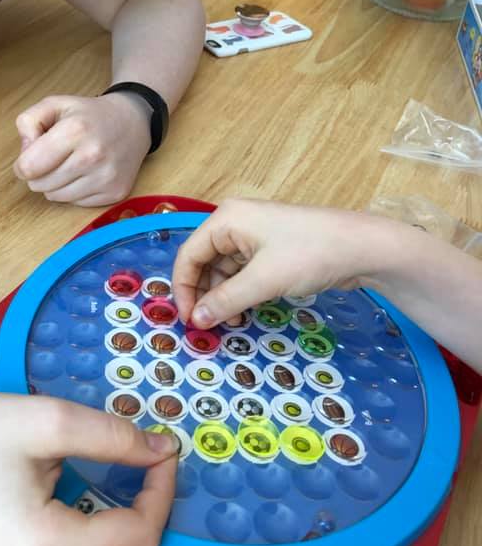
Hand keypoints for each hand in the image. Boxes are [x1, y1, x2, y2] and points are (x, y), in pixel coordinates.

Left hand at [13, 94, 149, 205]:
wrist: (133, 122)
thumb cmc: (89, 115)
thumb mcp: (55, 104)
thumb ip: (28, 122)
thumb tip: (24, 155)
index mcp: (74, 130)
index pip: (29, 167)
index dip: (22, 165)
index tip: (29, 158)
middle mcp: (92, 156)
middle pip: (40, 185)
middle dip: (39, 174)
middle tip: (53, 159)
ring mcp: (106, 177)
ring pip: (56, 197)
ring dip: (56, 184)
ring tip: (69, 165)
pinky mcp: (116, 193)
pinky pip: (76, 204)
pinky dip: (75, 192)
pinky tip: (86, 174)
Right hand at [172, 198, 379, 328]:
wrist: (362, 248)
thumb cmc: (309, 254)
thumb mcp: (264, 281)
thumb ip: (226, 301)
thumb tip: (197, 321)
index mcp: (227, 219)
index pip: (189, 255)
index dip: (184, 289)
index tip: (189, 321)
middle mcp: (235, 223)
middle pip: (204, 262)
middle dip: (203, 295)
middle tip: (206, 326)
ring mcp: (254, 235)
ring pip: (223, 270)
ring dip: (222, 297)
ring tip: (230, 323)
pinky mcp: (270, 249)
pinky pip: (242, 272)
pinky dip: (239, 293)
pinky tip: (243, 312)